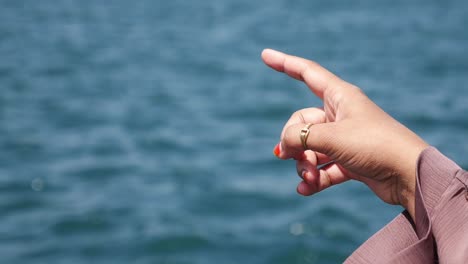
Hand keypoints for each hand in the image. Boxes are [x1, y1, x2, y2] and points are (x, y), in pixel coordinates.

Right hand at [262, 49, 427, 219]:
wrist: (408, 175)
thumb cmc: (373, 145)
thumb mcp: (331, 137)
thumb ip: (299, 137)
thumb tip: (282, 148)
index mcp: (339, 96)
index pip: (306, 73)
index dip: (284, 63)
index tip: (264, 55)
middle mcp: (340, 115)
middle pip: (301, 122)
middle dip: (294, 142)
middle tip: (290, 158)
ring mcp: (345, 139)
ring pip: (311, 148)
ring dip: (304, 165)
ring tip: (307, 178)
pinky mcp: (350, 161)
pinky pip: (323, 168)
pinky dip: (314, 179)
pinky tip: (305, 190)